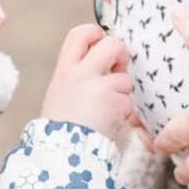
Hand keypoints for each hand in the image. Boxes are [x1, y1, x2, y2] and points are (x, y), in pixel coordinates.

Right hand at [41, 22, 134, 142]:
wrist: (63, 155)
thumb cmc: (59, 130)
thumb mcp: (59, 95)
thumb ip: (77, 77)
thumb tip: (102, 66)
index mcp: (64, 71)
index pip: (80, 34)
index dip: (94, 33)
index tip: (100, 42)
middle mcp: (82, 74)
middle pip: (112, 44)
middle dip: (120, 54)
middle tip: (117, 68)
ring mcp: (101, 87)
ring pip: (125, 78)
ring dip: (121, 93)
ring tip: (106, 111)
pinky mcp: (117, 103)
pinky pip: (129, 102)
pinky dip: (124, 113)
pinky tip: (110, 123)